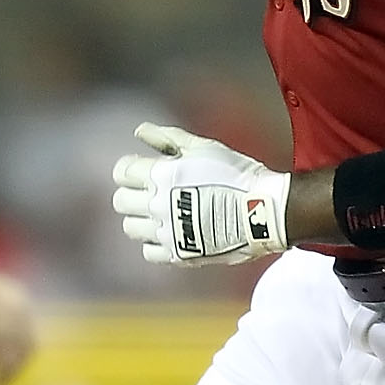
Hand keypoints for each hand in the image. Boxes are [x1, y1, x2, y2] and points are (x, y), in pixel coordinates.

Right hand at [0, 266, 36, 384]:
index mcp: (21, 298)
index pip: (30, 330)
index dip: (23, 349)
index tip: (14, 360)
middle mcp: (21, 312)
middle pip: (28, 345)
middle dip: (20, 362)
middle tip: (8, 375)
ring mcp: (10, 325)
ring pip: (19, 357)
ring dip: (12, 373)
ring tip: (0, 382)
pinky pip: (5, 364)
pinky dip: (2, 377)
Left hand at [112, 123, 288, 267]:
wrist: (263, 211)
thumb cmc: (236, 173)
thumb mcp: (203, 147)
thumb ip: (167, 137)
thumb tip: (138, 131)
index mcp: (163, 174)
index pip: (121, 172)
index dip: (129, 169)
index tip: (142, 170)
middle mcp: (159, 203)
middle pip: (121, 201)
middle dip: (132, 194)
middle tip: (151, 193)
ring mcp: (168, 231)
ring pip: (131, 228)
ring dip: (142, 219)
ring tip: (162, 214)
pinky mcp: (179, 253)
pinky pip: (149, 252)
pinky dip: (156, 243)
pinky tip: (171, 232)